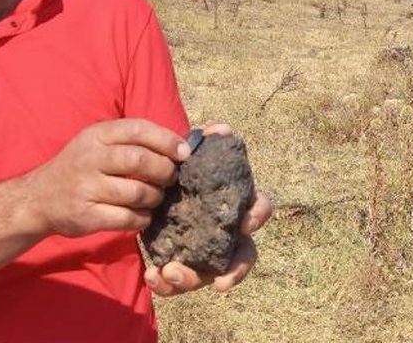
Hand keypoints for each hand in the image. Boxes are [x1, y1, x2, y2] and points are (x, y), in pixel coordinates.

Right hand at [24, 118, 189, 238]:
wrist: (39, 198)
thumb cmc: (79, 166)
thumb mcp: (97, 142)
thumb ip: (132, 140)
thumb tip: (181, 146)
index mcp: (96, 135)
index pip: (138, 130)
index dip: (167, 140)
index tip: (184, 153)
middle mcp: (90, 159)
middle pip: (140, 161)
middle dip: (164, 171)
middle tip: (171, 178)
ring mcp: (87, 188)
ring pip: (137, 193)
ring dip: (156, 197)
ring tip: (156, 197)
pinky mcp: (87, 216)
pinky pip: (128, 218)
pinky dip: (143, 218)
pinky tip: (143, 215)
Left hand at [143, 122, 272, 295]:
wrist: (154, 185)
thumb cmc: (184, 171)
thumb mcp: (193, 154)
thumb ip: (206, 141)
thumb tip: (219, 128)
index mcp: (237, 202)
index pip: (260, 208)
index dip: (257, 217)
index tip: (243, 223)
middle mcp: (227, 232)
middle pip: (243, 256)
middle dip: (235, 271)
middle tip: (220, 281)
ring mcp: (204, 251)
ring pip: (208, 275)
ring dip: (191, 279)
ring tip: (169, 272)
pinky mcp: (179, 262)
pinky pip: (176, 280)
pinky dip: (165, 283)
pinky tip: (152, 276)